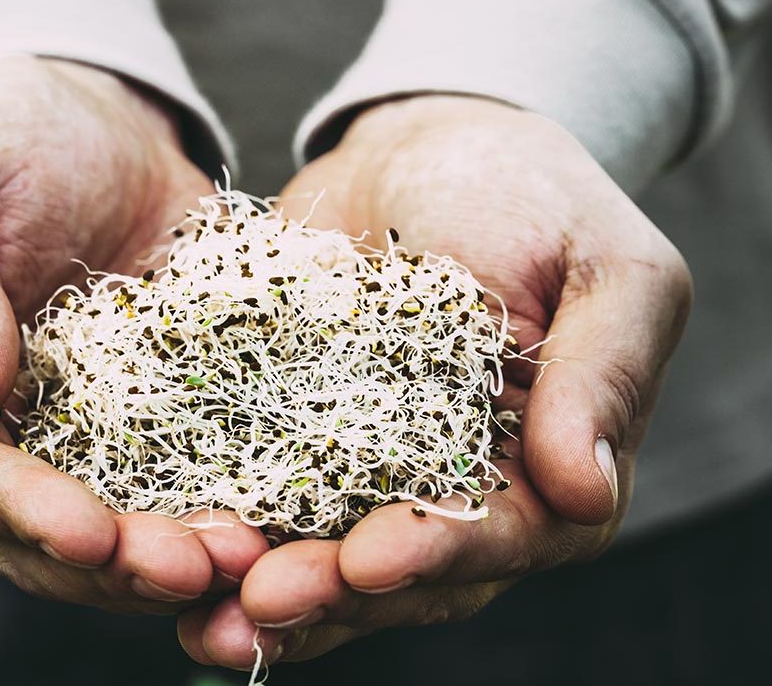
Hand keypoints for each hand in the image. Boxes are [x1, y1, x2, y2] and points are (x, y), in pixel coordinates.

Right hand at [0, 55, 266, 613]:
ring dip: (172, 554)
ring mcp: (65, 431)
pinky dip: (218, 505)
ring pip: (109, 526)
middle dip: (111, 562)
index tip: (90, 533)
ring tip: (250, 557)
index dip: (15, 509)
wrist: (91, 115)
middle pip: (31, 529)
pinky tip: (276, 520)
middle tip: (197, 568)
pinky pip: (177, 476)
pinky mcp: (143, 417)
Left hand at [180, 95, 691, 664]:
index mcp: (548, 469)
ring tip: (203, 620)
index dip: (435, 552)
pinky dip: (221, 528)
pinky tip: (165, 554)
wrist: (427, 149)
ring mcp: (370, 471)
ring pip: (322, 553)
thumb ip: (603, 377)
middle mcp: (457, 490)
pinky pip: (260, 493)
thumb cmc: (535, 197)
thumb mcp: (606, 267)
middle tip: (260, 603)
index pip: (502, 534)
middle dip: (332, 593)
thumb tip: (587, 494)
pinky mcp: (296, 436)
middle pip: (399, 571)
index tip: (368, 559)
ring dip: (267, 591)